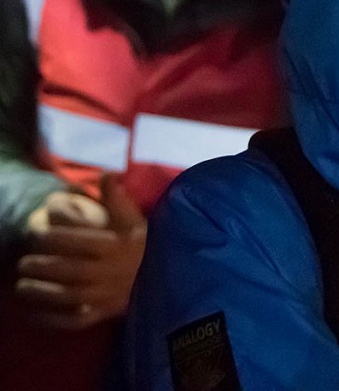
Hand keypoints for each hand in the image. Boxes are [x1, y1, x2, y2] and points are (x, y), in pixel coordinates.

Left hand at [16, 175, 146, 328]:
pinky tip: (32, 313)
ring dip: (42, 292)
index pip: (82, 241)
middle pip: (72, 271)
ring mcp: (108, 296)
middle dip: (43, 266)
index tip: (39, 234)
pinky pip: (75, 321)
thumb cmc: (139, 243)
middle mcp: (112, 272)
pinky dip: (52, 320)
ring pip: (70, 297)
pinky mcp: (103, 314)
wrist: (161, 276)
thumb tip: (108, 172)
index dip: (56, 238)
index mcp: (118, 246)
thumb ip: (117, 198)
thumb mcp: (133, 218)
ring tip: (21, 285)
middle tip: (23, 262)